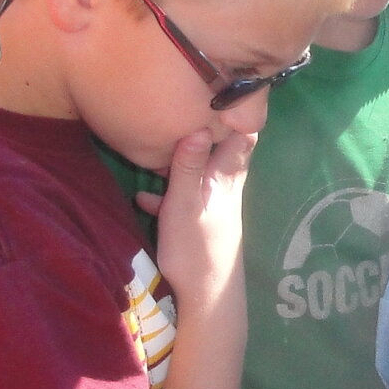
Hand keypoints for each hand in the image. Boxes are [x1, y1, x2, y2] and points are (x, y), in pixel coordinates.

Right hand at [135, 126, 253, 316]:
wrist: (206, 298)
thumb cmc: (194, 250)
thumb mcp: (184, 204)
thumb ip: (188, 166)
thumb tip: (198, 125)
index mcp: (224, 177)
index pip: (244, 134)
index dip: (237, 111)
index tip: (219, 90)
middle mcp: (224, 187)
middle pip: (221, 150)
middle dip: (203, 132)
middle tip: (182, 112)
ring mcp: (214, 205)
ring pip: (200, 173)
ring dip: (181, 162)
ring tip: (156, 149)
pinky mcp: (203, 224)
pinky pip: (185, 198)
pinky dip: (168, 193)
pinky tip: (145, 197)